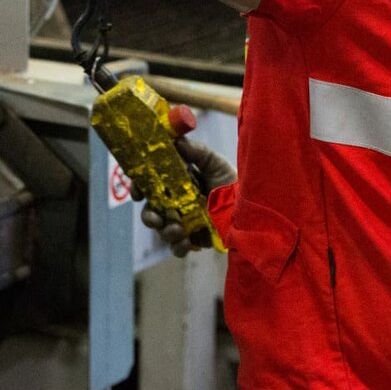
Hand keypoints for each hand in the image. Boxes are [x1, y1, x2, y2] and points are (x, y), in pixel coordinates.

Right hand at [136, 138, 235, 257]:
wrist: (253, 208)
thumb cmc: (233, 183)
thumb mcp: (216, 163)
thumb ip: (197, 153)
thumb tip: (176, 141)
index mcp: (178, 182)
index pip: (151, 184)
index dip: (139, 187)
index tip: (137, 192)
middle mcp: (178, 203)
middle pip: (152, 210)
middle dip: (148, 215)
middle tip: (154, 218)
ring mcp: (185, 223)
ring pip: (162, 230)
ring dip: (165, 231)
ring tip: (178, 230)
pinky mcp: (195, 240)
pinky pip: (178, 248)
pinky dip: (179, 247)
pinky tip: (188, 242)